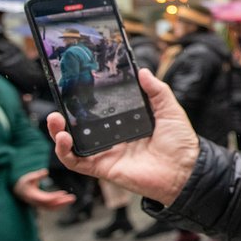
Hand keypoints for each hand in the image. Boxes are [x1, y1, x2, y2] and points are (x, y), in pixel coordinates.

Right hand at [13, 169, 75, 209]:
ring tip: (72, 199)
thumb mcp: (28, 177)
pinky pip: (52, 206)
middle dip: (62, 202)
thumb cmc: (24, 182)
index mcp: (33, 196)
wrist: (18, 190)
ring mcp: (39, 204)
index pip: (45, 199)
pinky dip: (59, 204)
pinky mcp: (42, 204)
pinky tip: (67, 200)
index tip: (63, 193)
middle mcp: (37, 202)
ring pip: (52, 207)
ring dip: (63, 204)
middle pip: (51, 204)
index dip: (54, 197)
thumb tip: (46, 171)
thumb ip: (37, 175)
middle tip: (73, 198)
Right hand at [47, 68, 200, 205]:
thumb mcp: (169, 110)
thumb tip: (143, 71)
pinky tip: (64, 137)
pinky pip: (77, 161)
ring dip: (59, 132)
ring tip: (54, 119)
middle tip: (59, 102)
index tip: (77, 87)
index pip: (102, 111)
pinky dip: (65, 152)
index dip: (88, 101)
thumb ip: (157, 91)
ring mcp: (107, 153)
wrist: (185, 170)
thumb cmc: (180, 142)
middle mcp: (114, 138)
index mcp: (128, 124)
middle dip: (67, 116)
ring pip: (74, 144)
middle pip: (83, 127)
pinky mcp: (103, 167)